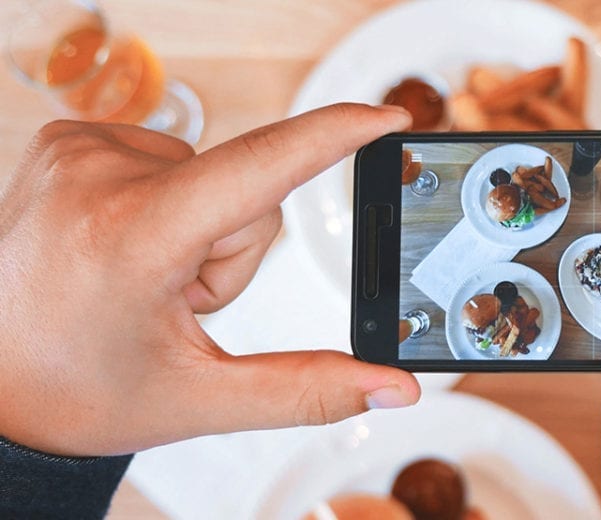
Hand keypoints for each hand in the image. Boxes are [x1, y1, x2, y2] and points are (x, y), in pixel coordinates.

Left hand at [0, 104, 419, 456]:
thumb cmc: (77, 393)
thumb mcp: (200, 400)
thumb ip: (309, 389)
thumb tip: (393, 388)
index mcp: (132, 238)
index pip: (261, 167)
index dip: (336, 135)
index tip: (389, 116)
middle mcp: (97, 176)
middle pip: (246, 190)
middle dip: (234, 251)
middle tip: (174, 302)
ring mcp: (76, 151)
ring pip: (211, 174)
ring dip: (199, 229)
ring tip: (142, 278)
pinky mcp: (67, 141)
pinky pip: (168, 159)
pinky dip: (165, 205)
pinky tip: (123, 247)